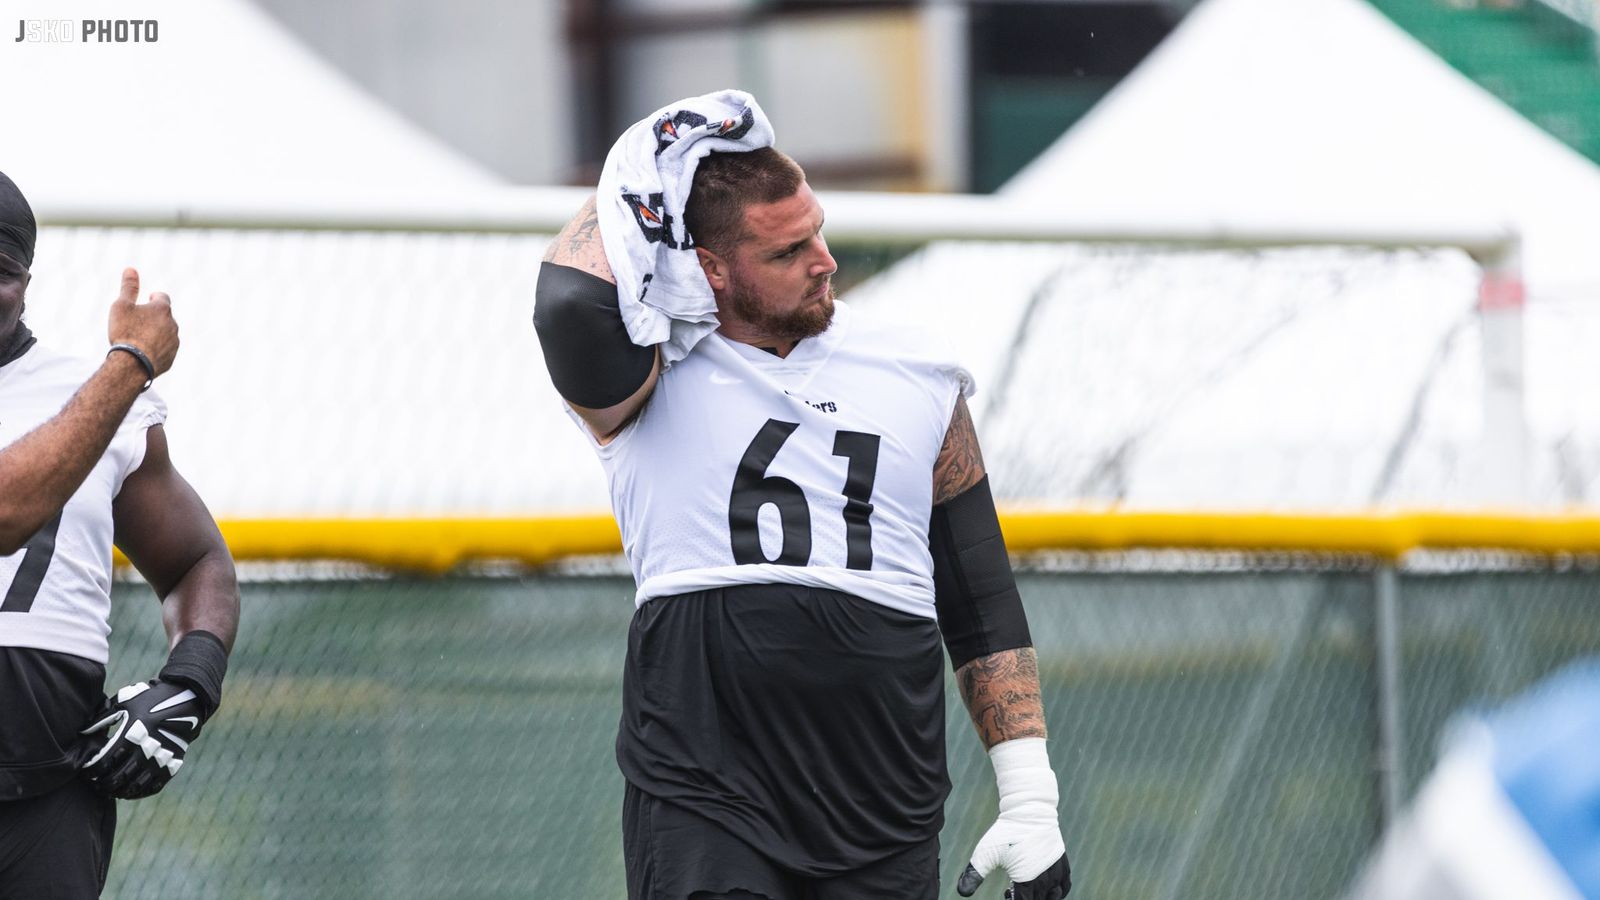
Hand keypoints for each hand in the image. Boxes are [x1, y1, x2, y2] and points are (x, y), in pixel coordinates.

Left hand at [78, 678, 206, 798]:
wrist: (188, 700)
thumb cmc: (151, 698)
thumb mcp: (125, 701)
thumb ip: (102, 718)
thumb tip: (82, 734)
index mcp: (131, 734)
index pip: (104, 762)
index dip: (91, 771)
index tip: (86, 772)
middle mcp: (146, 750)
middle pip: (117, 778)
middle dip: (102, 784)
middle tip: (96, 785)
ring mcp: (161, 759)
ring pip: (134, 786)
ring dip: (119, 791)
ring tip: (111, 790)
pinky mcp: (173, 764)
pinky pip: (153, 787)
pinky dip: (139, 792)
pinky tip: (130, 791)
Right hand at [107, 267, 177, 376]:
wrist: (132, 363)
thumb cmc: (125, 331)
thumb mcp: (122, 306)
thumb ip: (129, 287)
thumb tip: (131, 269)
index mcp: (162, 309)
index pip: (162, 297)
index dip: (155, 297)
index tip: (150, 298)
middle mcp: (173, 324)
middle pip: (165, 317)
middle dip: (155, 316)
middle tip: (141, 320)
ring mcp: (174, 342)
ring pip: (167, 334)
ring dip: (157, 333)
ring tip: (141, 338)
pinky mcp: (171, 358)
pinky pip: (165, 350)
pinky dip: (157, 349)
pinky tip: (144, 353)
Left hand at [958, 737, 1070, 897]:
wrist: (1030, 810)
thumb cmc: (1006, 831)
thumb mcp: (986, 852)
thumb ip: (974, 874)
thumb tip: (962, 892)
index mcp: (1027, 880)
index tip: (1005, 896)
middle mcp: (1045, 879)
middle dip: (1024, 899)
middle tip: (1008, 892)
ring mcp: (1056, 871)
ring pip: (1052, 897)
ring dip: (1039, 898)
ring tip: (1026, 890)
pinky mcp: (1062, 864)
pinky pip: (1063, 887)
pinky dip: (1056, 893)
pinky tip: (1043, 889)